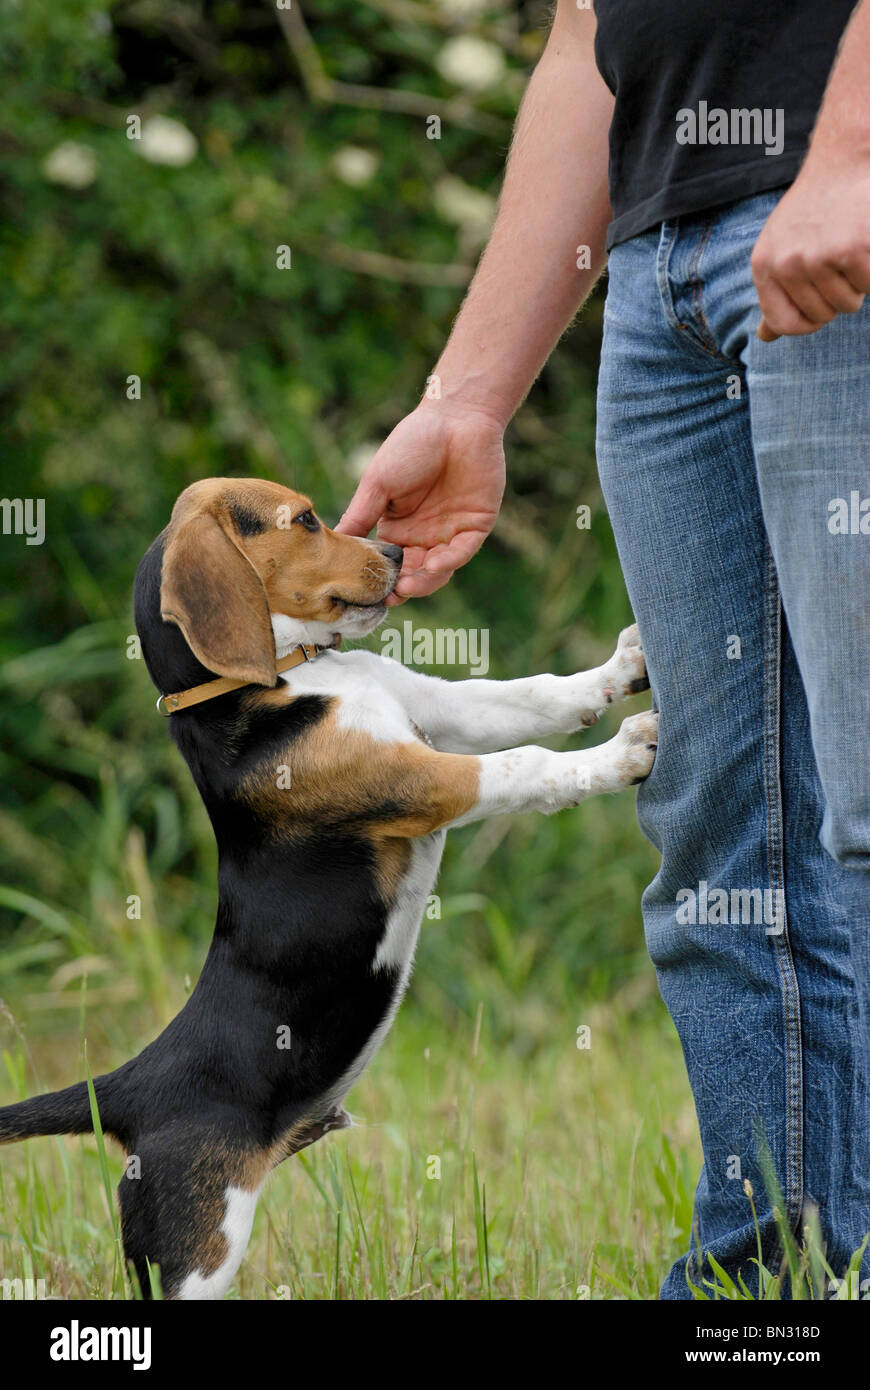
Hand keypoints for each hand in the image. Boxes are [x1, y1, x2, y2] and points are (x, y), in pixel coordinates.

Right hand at [336, 403, 505, 600]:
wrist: (454, 418)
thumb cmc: (412, 444)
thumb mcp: (377, 483)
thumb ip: (359, 516)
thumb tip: (333, 546)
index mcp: (396, 527)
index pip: (386, 563)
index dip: (377, 579)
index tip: (363, 593)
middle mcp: (422, 535)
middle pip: (412, 573)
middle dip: (400, 587)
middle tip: (388, 597)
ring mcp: (450, 532)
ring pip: (437, 570)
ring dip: (424, 581)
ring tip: (407, 587)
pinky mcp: (476, 526)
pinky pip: (462, 552)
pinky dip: (449, 562)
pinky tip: (434, 565)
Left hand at [751, 157, 869, 340]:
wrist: (844, 160)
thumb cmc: (814, 210)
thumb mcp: (780, 248)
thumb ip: (775, 292)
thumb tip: (765, 338)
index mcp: (764, 265)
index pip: (783, 324)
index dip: (809, 321)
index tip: (820, 303)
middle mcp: (786, 263)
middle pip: (822, 315)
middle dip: (838, 294)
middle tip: (838, 257)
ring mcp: (818, 257)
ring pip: (848, 304)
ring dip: (858, 283)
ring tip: (850, 247)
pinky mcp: (852, 250)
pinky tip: (865, 240)